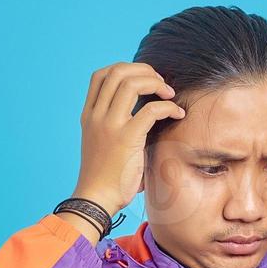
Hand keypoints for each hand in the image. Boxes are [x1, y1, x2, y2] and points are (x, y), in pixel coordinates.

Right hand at [62, 62, 184, 235]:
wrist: (96, 199)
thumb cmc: (104, 176)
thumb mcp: (101, 143)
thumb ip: (113, 124)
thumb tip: (140, 112)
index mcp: (89, 115)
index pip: (101, 75)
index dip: (125, 69)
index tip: (143, 79)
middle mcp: (96, 115)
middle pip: (118, 72)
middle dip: (144, 71)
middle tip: (161, 83)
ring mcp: (110, 125)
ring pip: (132, 83)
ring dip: (156, 83)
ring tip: (170, 94)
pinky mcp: (126, 138)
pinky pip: (151, 110)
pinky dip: (168, 107)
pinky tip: (177, 114)